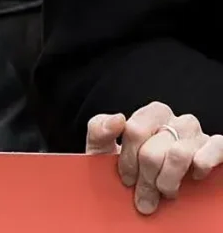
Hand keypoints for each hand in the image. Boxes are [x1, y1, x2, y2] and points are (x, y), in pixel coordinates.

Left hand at [86, 101, 222, 214]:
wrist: (147, 184)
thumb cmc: (128, 165)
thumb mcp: (104, 149)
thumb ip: (99, 130)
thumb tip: (118, 119)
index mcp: (150, 114)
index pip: (135, 130)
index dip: (128, 160)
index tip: (126, 179)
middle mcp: (176, 120)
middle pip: (156, 148)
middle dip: (146, 179)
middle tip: (144, 196)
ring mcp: (197, 134)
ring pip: (180, 154)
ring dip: (168, 180)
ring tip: (165, 192)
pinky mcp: (215, 147)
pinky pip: (217, 146)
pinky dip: (204, 162)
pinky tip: (194, 176)